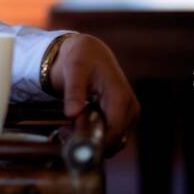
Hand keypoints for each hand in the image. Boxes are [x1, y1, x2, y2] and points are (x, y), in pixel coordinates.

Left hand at [48, 34, 139, 157]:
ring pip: (113, 141)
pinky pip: (111, 135)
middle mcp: (130, 109)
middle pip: (114, 140)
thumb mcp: (74, 69)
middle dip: (89, 142)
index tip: (71, 140)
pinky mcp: (123, 118)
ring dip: (90, 140)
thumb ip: (74, 92)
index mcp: (120, 97)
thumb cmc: (82, 57)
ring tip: (66, 128)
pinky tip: (75, 126)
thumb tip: (72, 114)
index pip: (114, 132)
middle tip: (63, 132)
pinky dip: (94, 136)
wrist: (90, 51)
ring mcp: (129, 115)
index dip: (94, 141)